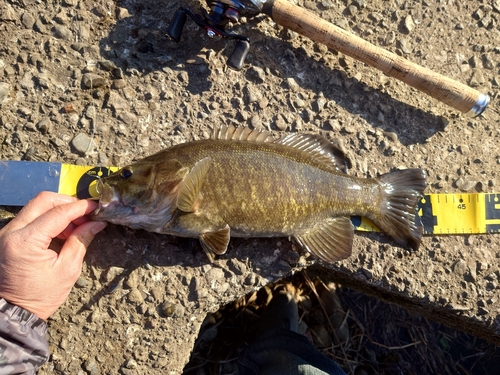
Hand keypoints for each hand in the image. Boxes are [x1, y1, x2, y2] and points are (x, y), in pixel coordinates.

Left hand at [0, 192, 106, 319]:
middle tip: (85, 215)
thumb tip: (97, 223)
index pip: (58, 213)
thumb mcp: (68, 270)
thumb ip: (81, 240)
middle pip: (43, 200)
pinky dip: (47, 219)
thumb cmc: (41, 296)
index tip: (96, 207)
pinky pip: (29, 217)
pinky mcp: (6, 236)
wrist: (12, 312)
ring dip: (58, 211)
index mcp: (26, 242)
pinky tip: (60, 233)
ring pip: (35, 207)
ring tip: (75, 228)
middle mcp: (11, 232)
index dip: (80, 207)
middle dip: (68, 203)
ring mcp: (5, 233)